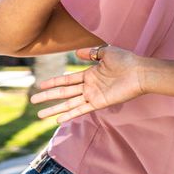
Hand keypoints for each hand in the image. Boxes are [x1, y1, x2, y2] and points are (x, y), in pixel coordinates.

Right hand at [29, 45, 144, 121]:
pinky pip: (81, 109)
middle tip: (33, 101)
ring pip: (68, 103)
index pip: (67, 79)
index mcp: (90, 74)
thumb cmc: (127, 61)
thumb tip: (76, 52)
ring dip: (54, 109)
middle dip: (48, 97)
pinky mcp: (99, 103)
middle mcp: (89, 86)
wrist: (140, 72)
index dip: (53, 82)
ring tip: (39, 115)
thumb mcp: (106, 52)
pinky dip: (69, 114)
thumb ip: (91, 53)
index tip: (40, 85)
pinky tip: (58, 120)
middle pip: (64, 92)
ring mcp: (93, 95)